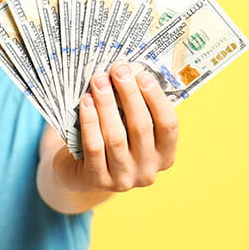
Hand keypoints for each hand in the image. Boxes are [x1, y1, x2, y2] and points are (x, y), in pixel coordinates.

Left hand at [53, 61, 177, 192]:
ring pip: (116, 137)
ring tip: (98, 81)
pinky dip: (90, 122)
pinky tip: (86, 102)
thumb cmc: (110, 139)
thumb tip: (128, 70)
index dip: (156, 98)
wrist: (79, 172)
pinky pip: (95, 147)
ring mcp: (123, 179)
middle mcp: (148, 171)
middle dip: (129, 94)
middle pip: (141, 127)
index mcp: (164, 155)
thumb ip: (133, 106)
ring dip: (107, 105)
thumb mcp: (127, 126)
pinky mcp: (97, 180)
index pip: (168, 125)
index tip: (142, 74)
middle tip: (118, 70)